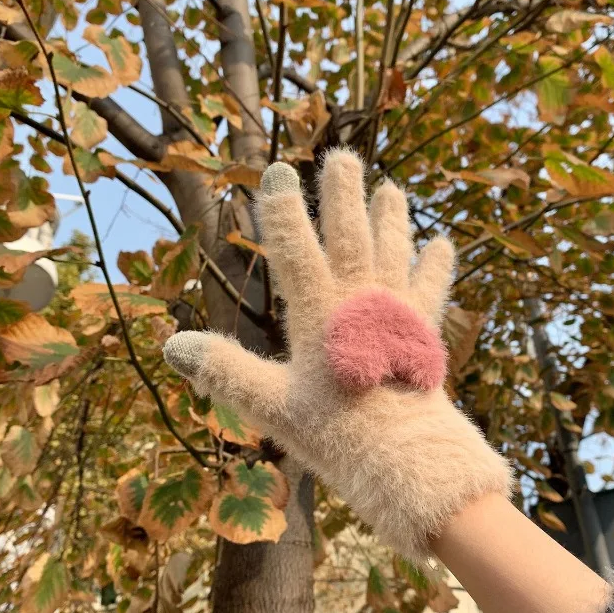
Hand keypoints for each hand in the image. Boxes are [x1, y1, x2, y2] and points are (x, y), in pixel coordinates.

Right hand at [163, 150, 510, 560]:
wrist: (402, 454)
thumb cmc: (333, 431)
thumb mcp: (269, 404)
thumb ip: (223, 371)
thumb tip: (172, 347)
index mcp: (316, 311)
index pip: (294, 247)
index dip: (283, 208)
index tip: (278, 171)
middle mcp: (357, 300)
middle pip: (350, 235)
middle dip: (343, 195)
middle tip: (343, 158)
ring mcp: (394, 311)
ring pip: (392, 251)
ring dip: (390, 218)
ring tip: (391, 189)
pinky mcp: (422, 330)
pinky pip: (431, 287)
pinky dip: (435, 265)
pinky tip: (441, 244)